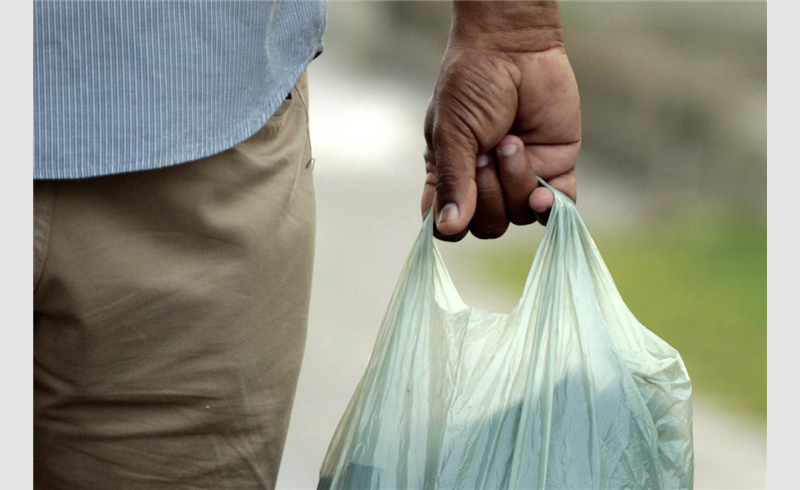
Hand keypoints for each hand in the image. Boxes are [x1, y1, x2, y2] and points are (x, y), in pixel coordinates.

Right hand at [422, 1, 580, 239]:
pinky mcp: (554, 167)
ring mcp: (521, 178)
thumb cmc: (471, 85)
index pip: (449, 226)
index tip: (456, 204)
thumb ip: (453, 182)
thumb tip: (448, 228)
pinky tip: (542, 194)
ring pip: (521, 216)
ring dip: (515, 182)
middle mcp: (485, 184)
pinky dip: (550, 206)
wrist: (514, 48)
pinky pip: (556, 207)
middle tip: (485, 152)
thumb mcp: (451, 133)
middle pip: (488, 227)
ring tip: (511, 142)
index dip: (453, 225)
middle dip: (488, 194)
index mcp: (451, 177)